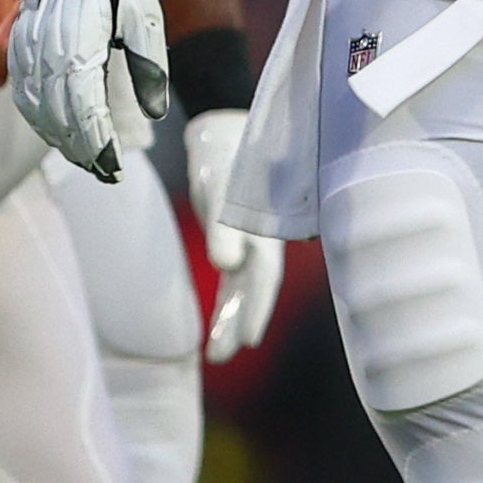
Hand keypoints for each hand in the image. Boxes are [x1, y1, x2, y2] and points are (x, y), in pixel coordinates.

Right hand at [7, 0, 168, 181]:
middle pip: (58, 117)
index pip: (86, 114)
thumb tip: (154, 111)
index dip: (98, 146)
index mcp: (82, 49)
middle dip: (79, 148)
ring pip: (35, 105)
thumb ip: (148, 66)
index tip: (113, 167)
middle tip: (100, 167)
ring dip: (55, 134)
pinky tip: (49, 123)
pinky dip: (34, 110)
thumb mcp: (143, 16)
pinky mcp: (19, 39)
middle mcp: (49, 52)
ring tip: (79, 152)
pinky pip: (21, 84)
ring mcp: (29, 46)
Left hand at [182, 107, 281, 359]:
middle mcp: (262, 238)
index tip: (248, 339)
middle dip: (241, 322)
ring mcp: (249, 240)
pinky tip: (216, 329)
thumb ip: (225, 225)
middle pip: (254, 289)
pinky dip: (225, 303)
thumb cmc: (225, 151)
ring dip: (230, 319)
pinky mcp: (233, 239)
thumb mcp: (222, 184)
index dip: (256, 306)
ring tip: (215, 356)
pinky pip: (232, 279)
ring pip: (242, 289)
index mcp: (267, 226)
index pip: (264, 276)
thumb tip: (226, 266)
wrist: (223, 126)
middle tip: (222, 356)